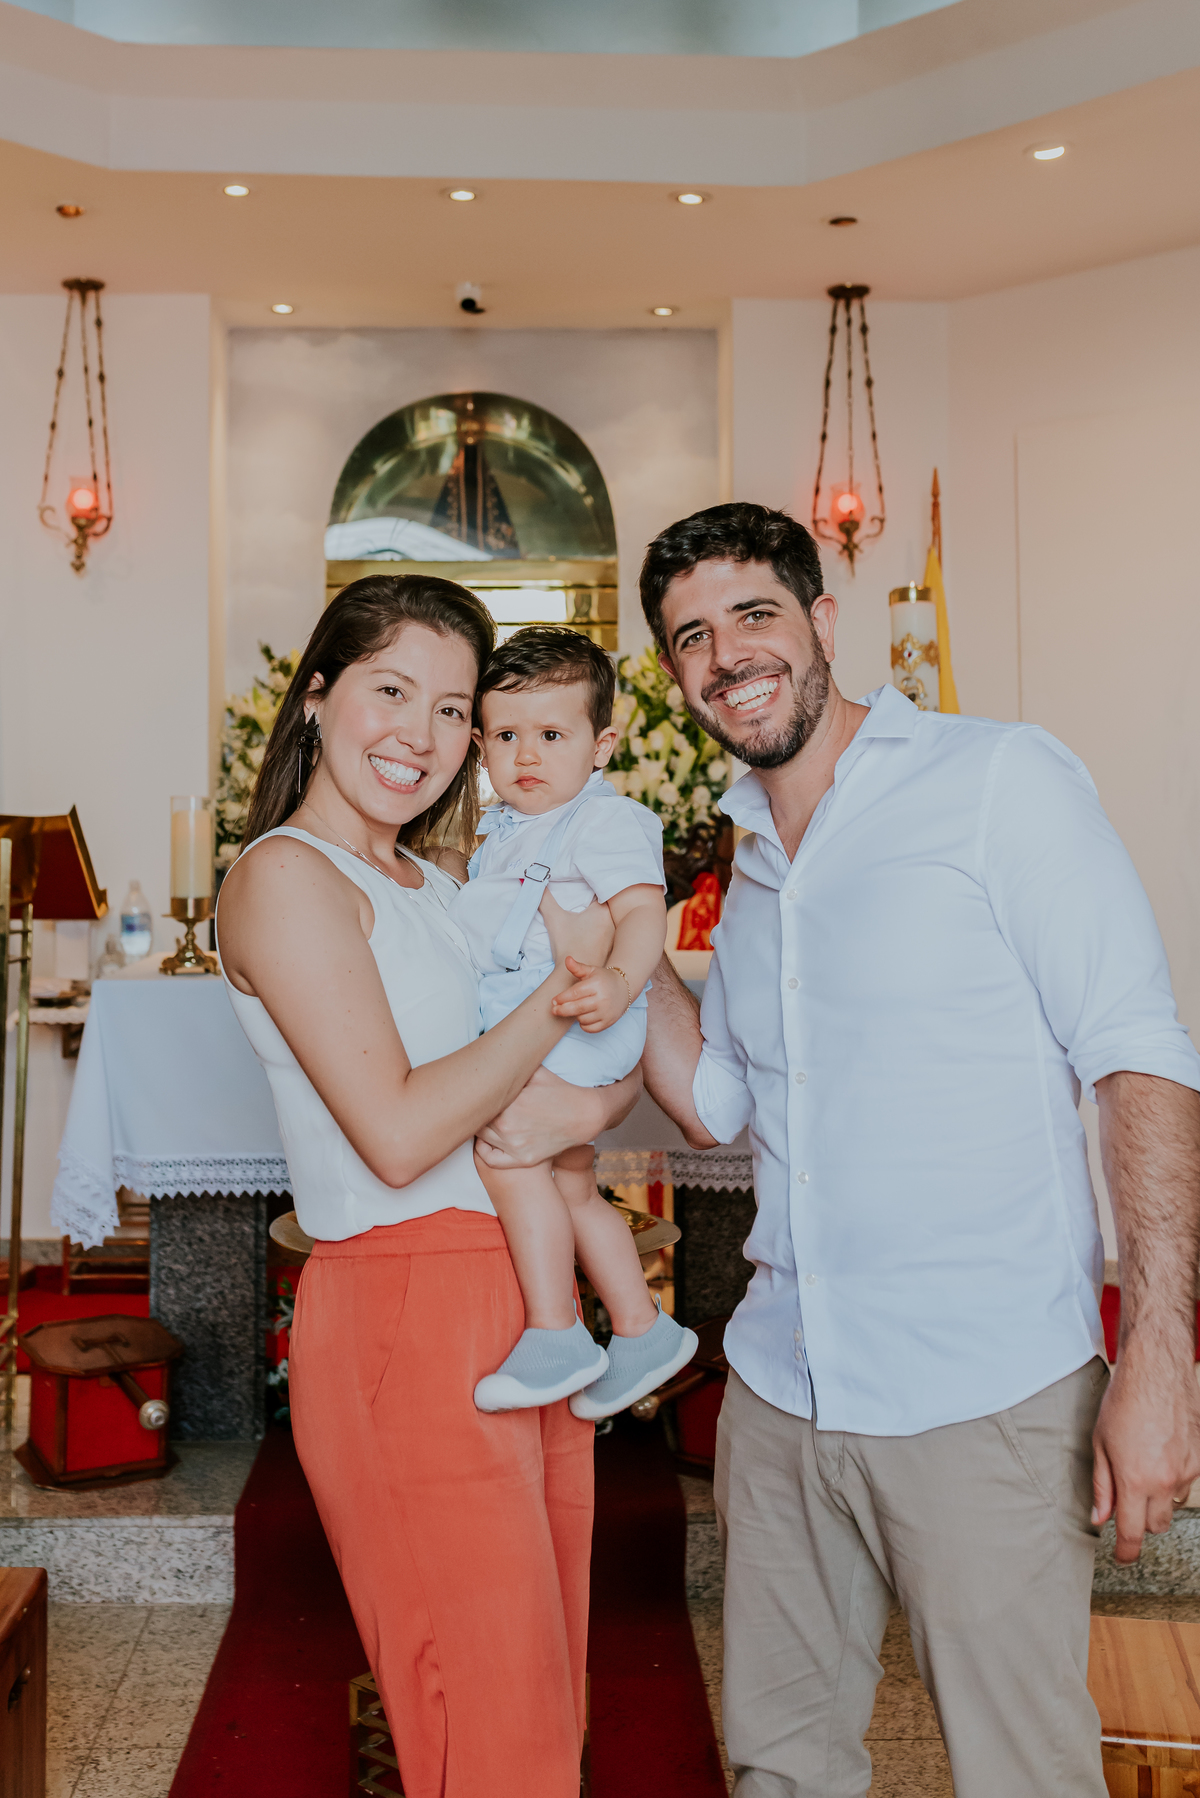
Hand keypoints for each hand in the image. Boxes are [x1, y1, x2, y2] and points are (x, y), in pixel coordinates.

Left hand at [476, 1066, 638, 1167]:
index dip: (476, 1093)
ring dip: (480, 1127)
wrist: (585, 1115)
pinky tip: (486, 1140)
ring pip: (480, 1137)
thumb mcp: (536, 1072)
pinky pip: (491, 1160)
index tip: (476, 1089)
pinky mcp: (523, 1160)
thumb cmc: (560, 1091)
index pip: (477, 1099)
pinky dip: (483, 1152)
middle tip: (477, 1102)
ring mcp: (514, 1146)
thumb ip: (512, 1066)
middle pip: (477, 1118)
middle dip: (477, 1109)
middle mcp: (507, 1126)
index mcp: (508, 1103)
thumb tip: (492, 1056)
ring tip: (484, 1117)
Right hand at [539, 892, 614, 969]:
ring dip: (598, 917)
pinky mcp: (612, 948)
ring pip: (606, 919)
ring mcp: (614, 936)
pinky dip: (600, 930)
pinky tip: (589, 934)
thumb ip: (543, 898)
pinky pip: (608, 932)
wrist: (573, 976)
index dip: (590, 886)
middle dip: (593, 901)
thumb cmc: (566, 945)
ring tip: (585, 917)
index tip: (581, 886)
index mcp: (602, 911)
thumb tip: (527, 880)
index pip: (600, 890)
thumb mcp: (554, 918)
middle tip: (581, 900)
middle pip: (604, 904)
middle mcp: (612, 921)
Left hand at [551, 959, 628, 1032]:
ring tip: (575, 1009)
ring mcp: (606, 1012)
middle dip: (562, 1010)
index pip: (575, 993)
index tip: (553, 1001)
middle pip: (577, 1008)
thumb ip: (578, 967)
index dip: (562, 998)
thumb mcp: (591, 971)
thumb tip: (567, 959)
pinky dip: (583, 1024)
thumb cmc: (603, 979)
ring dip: (575, 1015)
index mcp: (597, 984)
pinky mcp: (608, 1022)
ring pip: (582, 1019)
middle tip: (554, 1010)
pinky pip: (590, 1028)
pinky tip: (583, 1017)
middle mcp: (602, 999)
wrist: (623, 989)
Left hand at [1092, 1335, 1199, 1561]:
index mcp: (1135, 1480)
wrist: (1156, 1372)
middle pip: (1156, 1526)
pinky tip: (1161, 1456)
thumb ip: (1102, 1486)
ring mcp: (1187, 1471)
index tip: (1123, 1557)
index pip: (1132, 1534)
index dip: (1126, 1552)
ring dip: (1158, 1500)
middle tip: (1127, 1501)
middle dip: (1141, 1521)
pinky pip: (1187, 1483)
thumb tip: (1100, 1518)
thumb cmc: (1123, 1402)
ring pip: (1173, 1505)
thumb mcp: (1100, 1444)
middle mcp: (1164, 1481)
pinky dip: (1174, 1479)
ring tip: (1143, 1469)